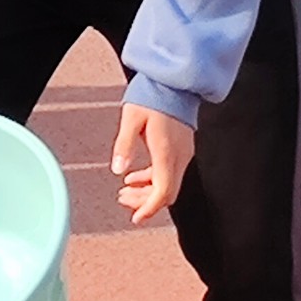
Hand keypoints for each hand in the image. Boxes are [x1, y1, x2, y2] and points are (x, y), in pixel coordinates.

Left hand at [112, 103, 194, 225]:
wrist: (174, 82)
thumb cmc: (153, 96)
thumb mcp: (131, 119)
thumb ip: (123, 146)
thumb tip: (118, 170)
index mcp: (167, 153)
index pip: (163, 192)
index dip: (149, 209)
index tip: (136, 218)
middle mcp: (179, 157)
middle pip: (166, 193)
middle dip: (144, 202)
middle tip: (123, 201)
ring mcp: (183, 153)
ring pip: (167, 184)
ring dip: (147, 191)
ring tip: (124, 191)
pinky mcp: (181, 148)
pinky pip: (169, 172)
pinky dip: (152, 179)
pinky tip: (134, 176)